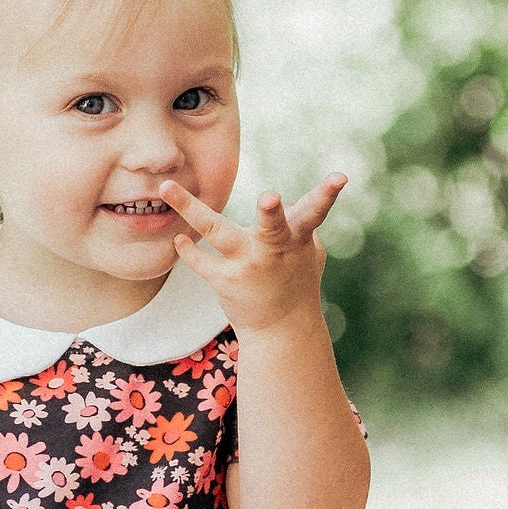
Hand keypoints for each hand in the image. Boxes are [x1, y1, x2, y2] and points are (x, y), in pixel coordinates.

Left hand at [158, 172, 345, 338]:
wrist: (282, 331)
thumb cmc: (297, 281)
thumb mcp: (307, 252)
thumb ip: (299, 224)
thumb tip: (286, 203)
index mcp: (298, 237)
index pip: (315, 211)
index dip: (327, 193)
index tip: (341, 177)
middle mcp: (274, 249)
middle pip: (274, 226)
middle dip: (272, 212)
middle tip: (269, 197)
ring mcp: (248, 265)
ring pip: (217, 232)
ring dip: (192, 210)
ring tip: (167, 188)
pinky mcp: (226, 281)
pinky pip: (202, 260)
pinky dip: (190, 251)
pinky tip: (180, 241)